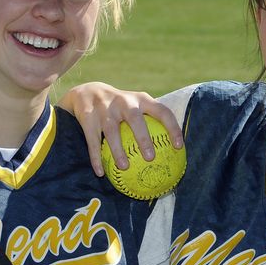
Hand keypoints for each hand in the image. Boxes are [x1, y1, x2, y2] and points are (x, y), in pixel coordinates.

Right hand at [58, 82, 181, 176]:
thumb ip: (151, 122)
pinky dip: (96, 157)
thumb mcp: (136, 106)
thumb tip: (172, 154)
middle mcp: (123, 101)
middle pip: (134, 117)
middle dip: (143, 137)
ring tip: (124, 167)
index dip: (172, 127)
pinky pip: (92, 140)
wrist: (87, 92)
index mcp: (140, 99)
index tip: (178, 147)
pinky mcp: (88, 116)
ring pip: (111, 130)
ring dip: (118, 149)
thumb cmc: (120, 107)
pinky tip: (100, 172)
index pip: (161, 111)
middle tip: (150, 158)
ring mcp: (104, 108)